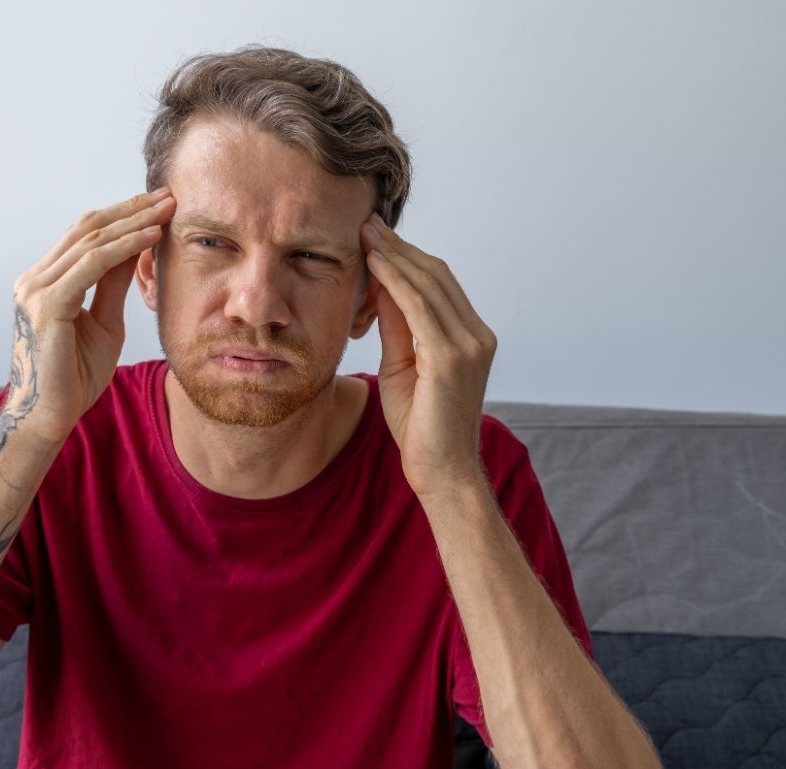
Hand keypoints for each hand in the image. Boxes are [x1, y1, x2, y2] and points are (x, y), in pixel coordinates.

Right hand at [5, 188, 175, 443]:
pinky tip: (150, 237)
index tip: (158, 205)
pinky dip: (123, 248)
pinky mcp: (47, 305)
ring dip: (133, 222)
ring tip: (166, 209)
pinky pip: (91, 265)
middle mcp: (35, 279)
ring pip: (90, 240)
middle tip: (167, 195)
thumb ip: (111, 287)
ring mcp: (36, 289)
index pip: (85, 235)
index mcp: (46, 282)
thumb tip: (133, 252)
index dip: (123, 216)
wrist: (50, 417)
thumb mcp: (104, 323)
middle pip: (87, 227)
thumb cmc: (75, 377)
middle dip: (131, 209)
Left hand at [360, 213, 496, 497]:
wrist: (441, 470)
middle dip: (399, 246)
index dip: (406, 256)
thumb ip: (397, 327)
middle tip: (367, 223)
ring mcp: (469, 344)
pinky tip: (375, 263)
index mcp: (470, 336)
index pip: (438, 283)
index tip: (375, 236)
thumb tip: (381, 287)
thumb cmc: (420, 426)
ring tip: (366, 234)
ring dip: (395, 254)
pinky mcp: (453, 356)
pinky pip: (420, 306)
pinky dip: (397, 280)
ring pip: (430, 283)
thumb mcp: (402, 366)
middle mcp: (476, 335)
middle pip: (436, 274)